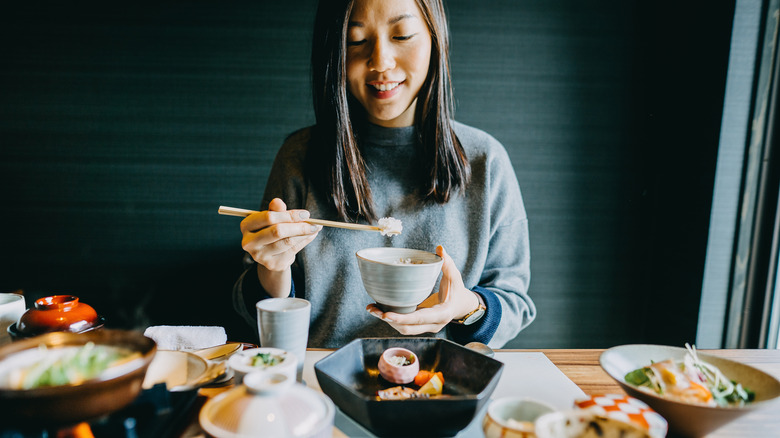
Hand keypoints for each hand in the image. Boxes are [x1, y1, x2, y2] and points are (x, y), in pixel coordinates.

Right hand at [240, 198, 320, 295]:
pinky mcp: (272, 264)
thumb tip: (278, 202)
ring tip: (315, 228)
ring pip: (287, 242)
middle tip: (314, 223)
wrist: (270, 254)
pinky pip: (293, 250)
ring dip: (304, 234)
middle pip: (278, 231)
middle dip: (298, 226)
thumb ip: (275, 209)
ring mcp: (260, 255)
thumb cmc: (270, 229)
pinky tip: (311, 235)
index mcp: (246, 225)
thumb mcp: (271, 217)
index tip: (305, 214)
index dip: (289, 215)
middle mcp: (249, 242)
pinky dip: (304, 241)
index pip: (268, 217)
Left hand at [366, 245, 480, 334]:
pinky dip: (392, 320)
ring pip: (404, 329)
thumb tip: (439, 248)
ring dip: (387, 321)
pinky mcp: (420, 326)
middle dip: (389, 320)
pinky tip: (380, 310)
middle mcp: (434, 324)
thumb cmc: (457, 290)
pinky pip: (404, 326)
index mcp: (443, 314)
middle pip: (408, 328)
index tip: (386, 315)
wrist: (461, 306)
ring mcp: (427, 327)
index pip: (420, 318)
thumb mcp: (454, 277)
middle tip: (373, 309)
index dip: (402, 318)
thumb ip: (447, 263)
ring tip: (372, 308)